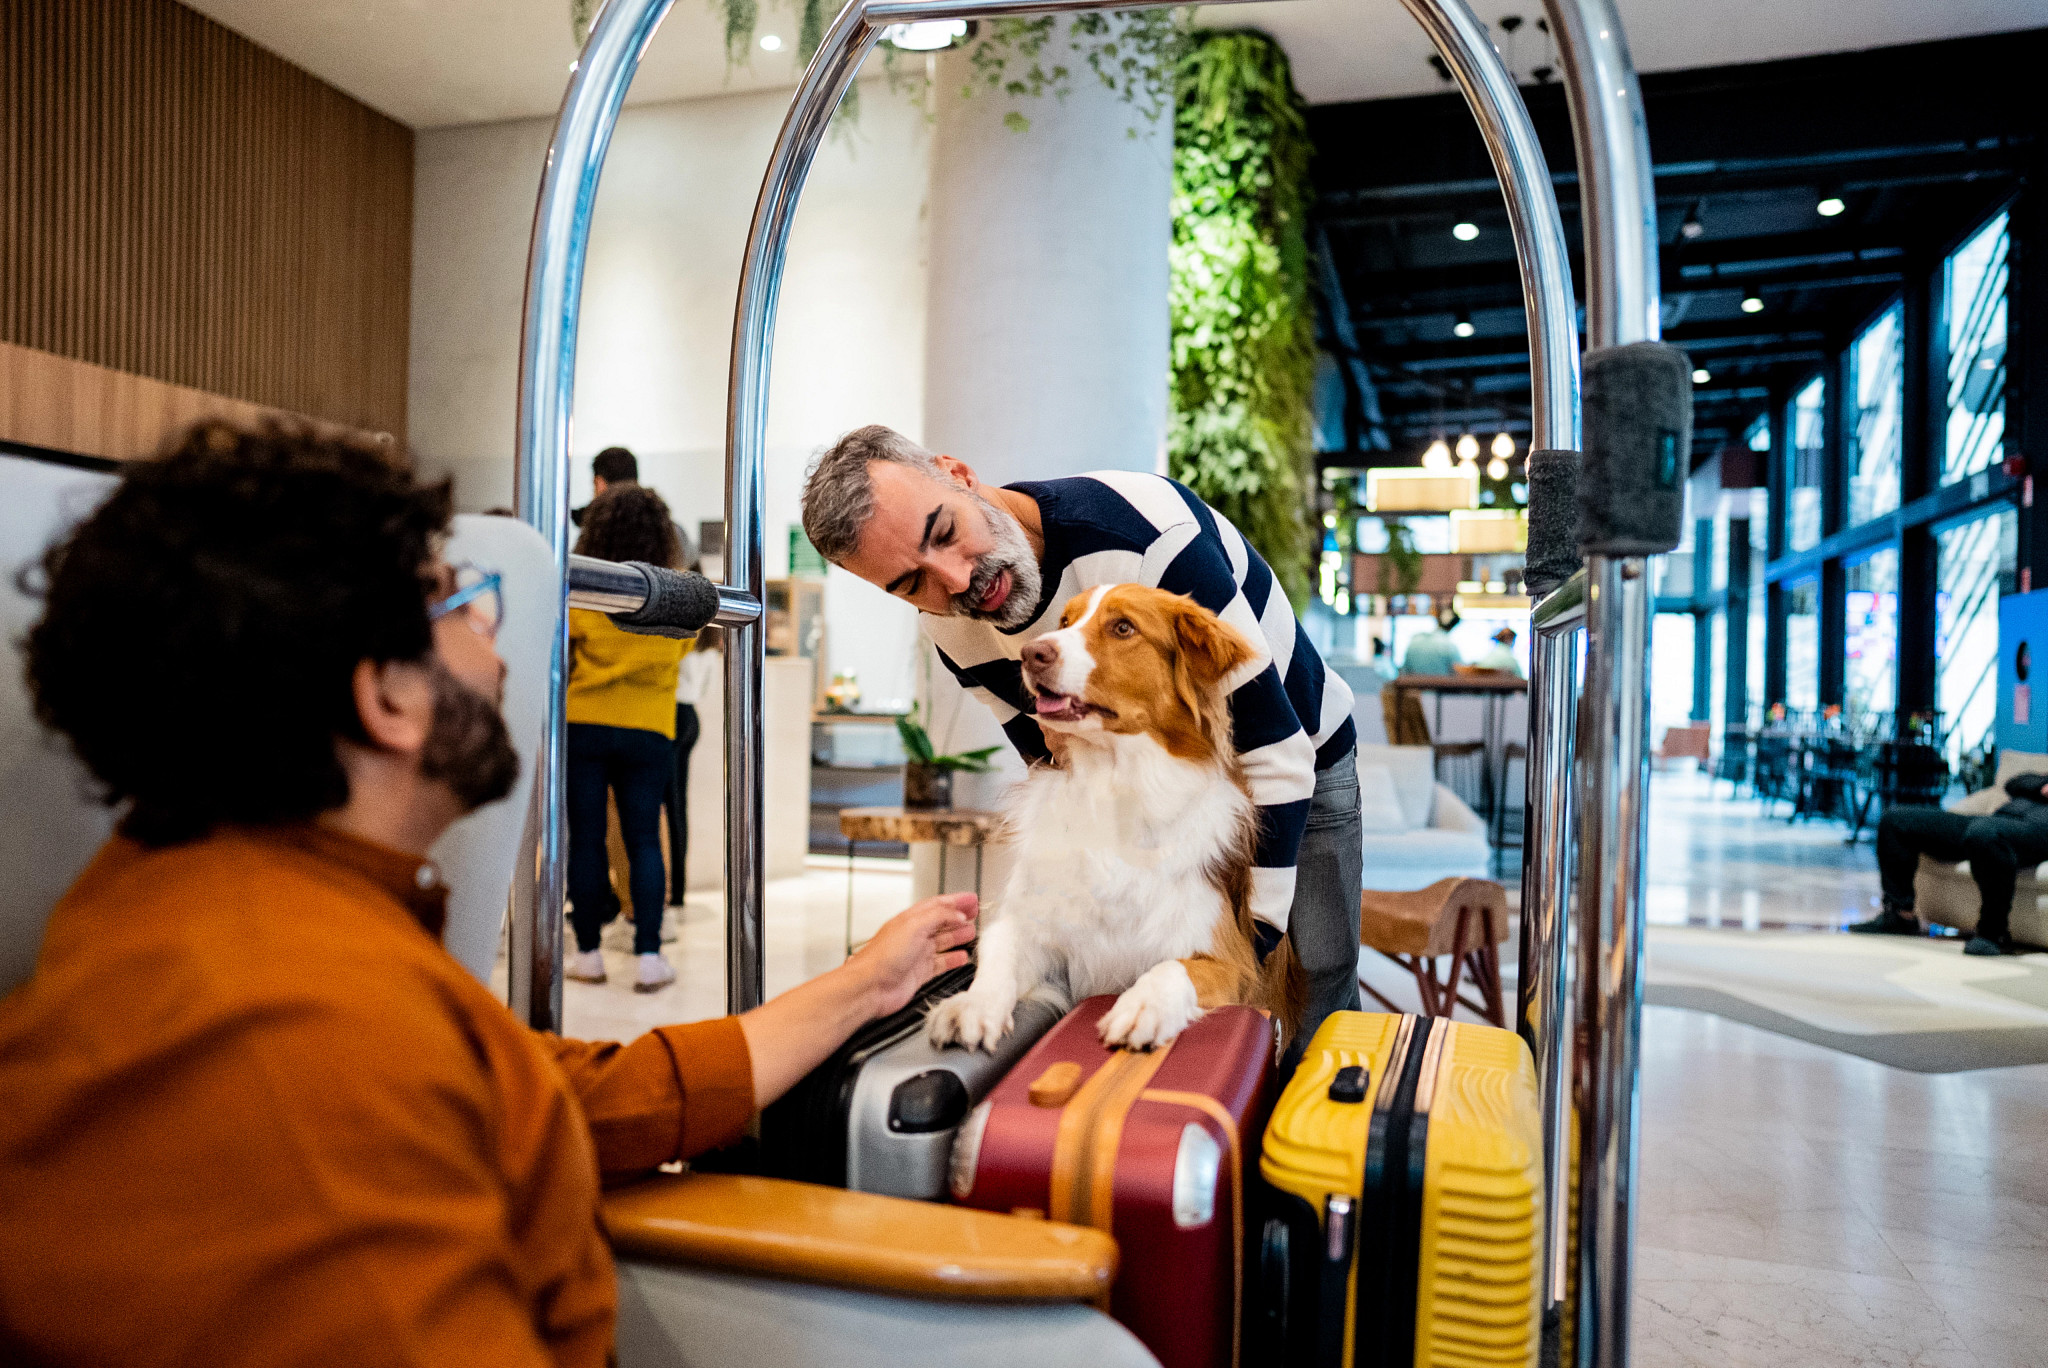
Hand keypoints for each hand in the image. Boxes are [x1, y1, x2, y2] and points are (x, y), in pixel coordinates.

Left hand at [849, 893, 977, 1017]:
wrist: (870, 986)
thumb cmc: (883, 956)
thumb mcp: (914, 926)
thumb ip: (939, 916)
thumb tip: (958, 914)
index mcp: (911, 920)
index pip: (938, 905)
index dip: (956, 901)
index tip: (972, 899)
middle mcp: (914, 935)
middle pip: (942, 922)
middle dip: (959, 916)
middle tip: (975, 913)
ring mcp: (917, 954)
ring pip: (942, 942)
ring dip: (958, 936)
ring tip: (972, 932)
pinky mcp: (919, 973)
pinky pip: (941, 963)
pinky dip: (953, 959)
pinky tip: (962, 957)